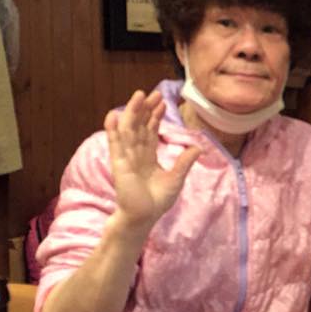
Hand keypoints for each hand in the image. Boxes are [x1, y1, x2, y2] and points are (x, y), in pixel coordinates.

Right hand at [105, 90, 201, 231]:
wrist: (143, 218)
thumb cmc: (156, 202)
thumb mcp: (176, 179)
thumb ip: (184, 162)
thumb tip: (198, 147)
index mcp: (148, 156)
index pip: (151, 131)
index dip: (155, 116)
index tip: (162, 102)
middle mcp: (136, 154)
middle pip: (140, 126)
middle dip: (146, 109)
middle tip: (154, 93)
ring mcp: (126, 157)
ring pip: (129, 130)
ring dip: (133, 112)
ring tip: (138, 95)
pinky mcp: (119, 164)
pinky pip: (115, 144)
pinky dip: (113, 130)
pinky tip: (112, 115)